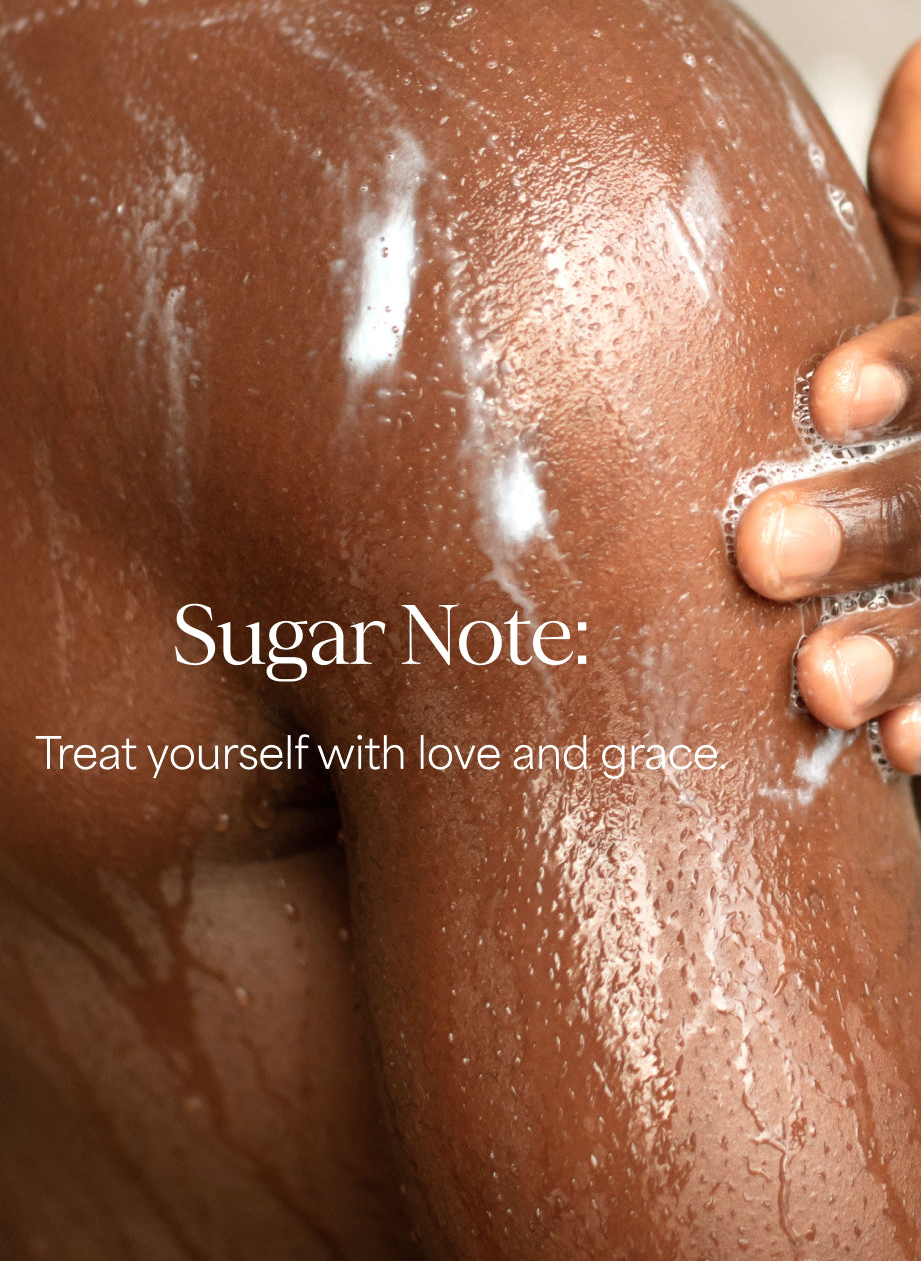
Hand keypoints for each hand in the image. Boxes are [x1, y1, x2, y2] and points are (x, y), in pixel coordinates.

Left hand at [736, 40, 920, 771]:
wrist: (870, 409)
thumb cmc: (889, 335)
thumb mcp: (915, 246)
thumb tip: (915, 102)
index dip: (917, 369)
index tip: (834, 392)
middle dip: (882, 523)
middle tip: (765, 554)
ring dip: (912, 643)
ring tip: (819, 682)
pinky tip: (899, 748)